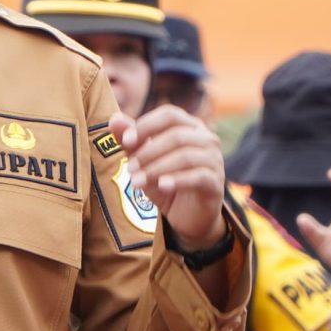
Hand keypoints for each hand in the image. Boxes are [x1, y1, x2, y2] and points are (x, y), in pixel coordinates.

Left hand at [108, 106, 227, 247]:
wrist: (187, 216)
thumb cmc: (165, 182)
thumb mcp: (144, 162)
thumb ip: (131, 141)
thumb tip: (114, 119)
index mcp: (190, 126)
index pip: (169, 114)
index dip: (146, 125)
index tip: (126, 141)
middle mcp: (206, 139)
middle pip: (176, 135)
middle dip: (148, 152)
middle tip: (129, 168)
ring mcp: (214, 160)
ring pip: (186, 156)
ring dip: (157, 168)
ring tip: (137, 182)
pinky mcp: (216, 183)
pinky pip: (198, 176)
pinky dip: (177, 180)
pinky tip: (162, 186)